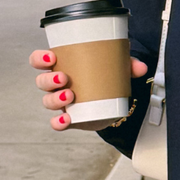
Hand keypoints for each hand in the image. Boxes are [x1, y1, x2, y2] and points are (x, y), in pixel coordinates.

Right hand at [30, 49, 147, 129]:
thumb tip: (140, 67)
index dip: (39, 58)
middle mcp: (56, 85)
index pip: (40, 60)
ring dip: (54, 99)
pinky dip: (59, 123)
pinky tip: (66, 119)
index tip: (50, 56)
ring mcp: (61, 103)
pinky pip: (56, 123)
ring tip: (70, 95)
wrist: (112, 103)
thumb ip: (128, 64)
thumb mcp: (117, 67)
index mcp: (61, 66)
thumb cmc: (107, 77)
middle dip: (48, 80)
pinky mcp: (69, 119)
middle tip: (63, 78)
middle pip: (41, 81)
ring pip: (47, 101)